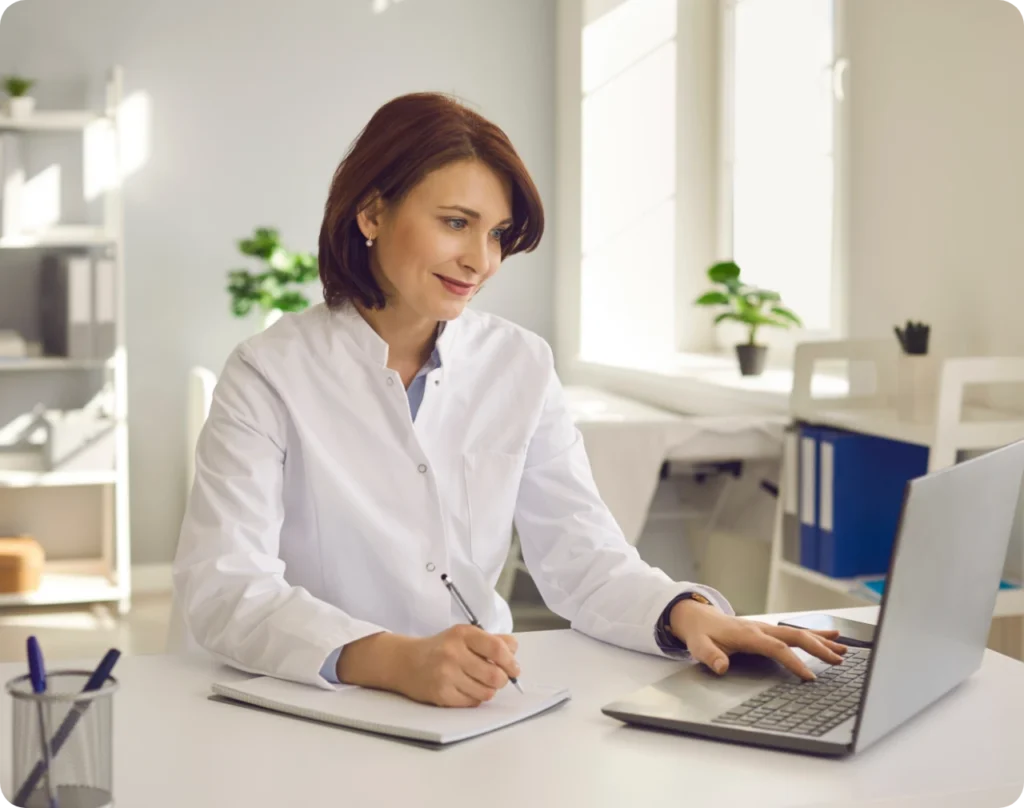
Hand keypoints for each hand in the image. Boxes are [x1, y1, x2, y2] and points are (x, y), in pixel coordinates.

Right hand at [337, 625, 519, 707]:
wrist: (406, 662)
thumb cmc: (440, 648)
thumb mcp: (464, 635)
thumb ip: (491, 640)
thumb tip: (514, 649)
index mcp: (463, 634)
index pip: (497, 649)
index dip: (511, 662)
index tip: (514, 669)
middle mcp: (453, 653)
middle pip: (495, 675)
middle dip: (502, 679)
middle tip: (498, 678)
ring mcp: (446, 674)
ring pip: (486, 692)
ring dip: (488, 690)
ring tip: (479, 683)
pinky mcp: (441, 694)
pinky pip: (472, 703)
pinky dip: (474, 698)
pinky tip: (466, 689)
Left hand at [669, 600, 847, 680]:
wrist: (697, 617)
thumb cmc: (700, 634)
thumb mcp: (699, 646)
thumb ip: (710, 656)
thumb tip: (721, 666)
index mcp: (748, 634)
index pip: (777, 648)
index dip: (794, 662)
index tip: (810, 677)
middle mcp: (761, 629)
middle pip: (795, 637)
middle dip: (818, 648)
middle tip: (838, 661)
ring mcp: (767, 628)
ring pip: (799, 633)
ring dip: (822, 641)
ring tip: (844, 649)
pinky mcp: (769, 630)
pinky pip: (795, 632)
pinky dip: (815, 634)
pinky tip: (832, 637)